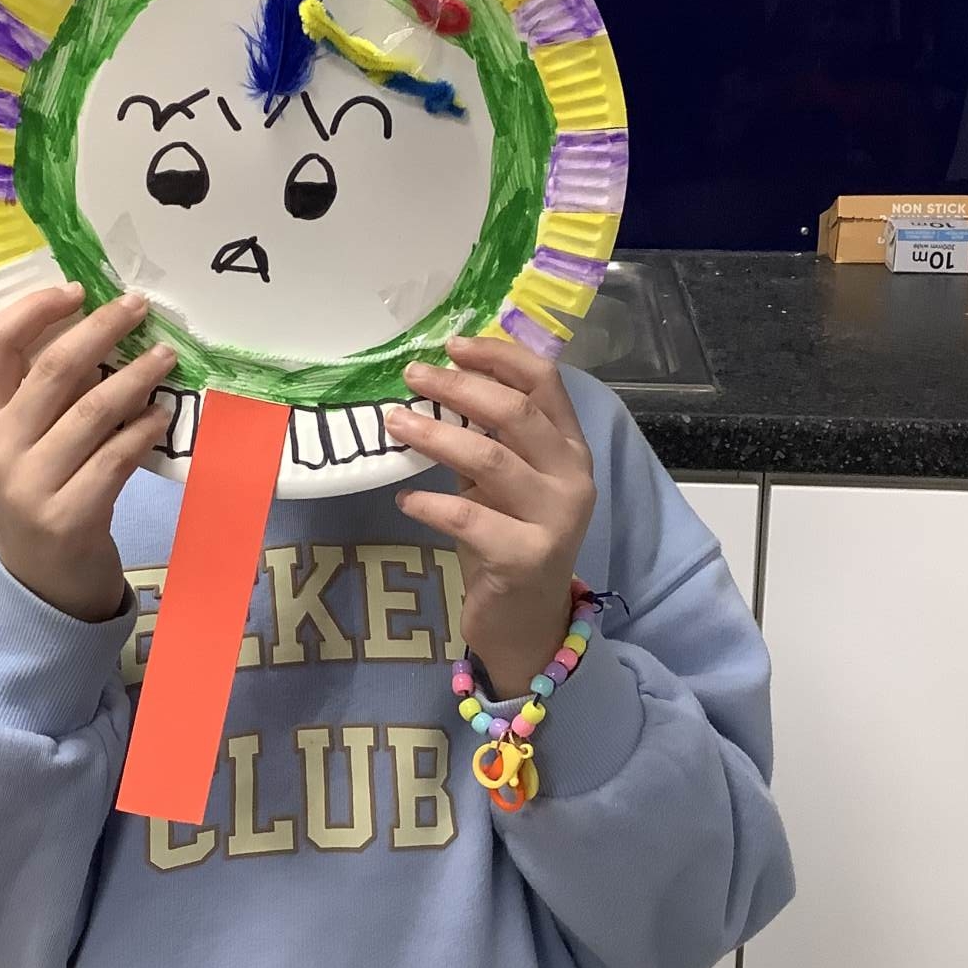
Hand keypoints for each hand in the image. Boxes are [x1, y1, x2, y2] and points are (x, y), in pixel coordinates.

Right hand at [0, 283, 174, 622]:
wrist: (40, 580)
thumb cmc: (38, 494)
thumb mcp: (21, 443)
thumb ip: (40, 393)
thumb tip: (94, 323)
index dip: (35, 309)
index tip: (77, 289)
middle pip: (53, 369)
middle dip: (102, 329)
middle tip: (140, 307)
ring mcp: (31, 485)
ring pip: (93, 410)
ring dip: (136, 376)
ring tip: (165, 356)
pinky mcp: (69, 516)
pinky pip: (116, 457)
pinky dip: (143, 429)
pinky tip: (161, 414)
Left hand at [383, 336, 595, 698]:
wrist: (528, 622)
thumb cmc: (509, 539)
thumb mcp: (504, 482)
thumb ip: (489, 437)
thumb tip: (437, 382)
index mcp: (571, 447)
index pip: (545, 382)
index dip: (499, 356)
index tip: (452, 345)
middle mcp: (573, 477)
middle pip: (516, 413)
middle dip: (458, 388)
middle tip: (411, 376)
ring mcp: (555, 518)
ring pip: (490, 459)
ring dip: (435, 436)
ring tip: (394, 423)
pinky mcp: (526, 557)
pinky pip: (468, 517)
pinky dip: (430, 503)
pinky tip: (405, 498)